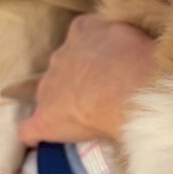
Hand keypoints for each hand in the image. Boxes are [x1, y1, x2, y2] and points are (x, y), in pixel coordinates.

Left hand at [18, 15, 155, 146]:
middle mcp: (60, 55)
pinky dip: (36, 135)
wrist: (130, 90)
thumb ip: (125, 34)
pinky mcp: (44, 119)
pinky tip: (42, 143)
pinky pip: (30, 130)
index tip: (110, 68)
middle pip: (64, 67)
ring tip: (84, 118)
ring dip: (63, 104)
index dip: (96, 56)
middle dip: (78, 79)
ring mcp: (48, 88)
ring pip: (49, 94)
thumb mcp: (138, 32)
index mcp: (83, 30)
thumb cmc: (142, 60)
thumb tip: (129, 43)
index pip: (83, 39)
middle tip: (102, 95)